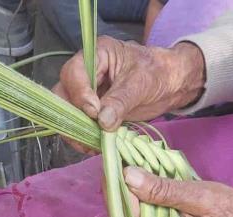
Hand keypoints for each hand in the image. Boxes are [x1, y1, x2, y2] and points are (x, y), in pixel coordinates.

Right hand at [54, 37, 205, 132]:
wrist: (169, 84)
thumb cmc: (157, 73)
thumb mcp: (140, 84)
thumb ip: (120, 101)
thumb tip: (102, 121)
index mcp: (97, 54)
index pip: (74, 73)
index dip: (80, 94)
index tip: (93, 112)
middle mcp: (86, 73)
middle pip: (63, 94)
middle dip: (72, 116)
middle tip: (88, 133)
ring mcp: (86, 93)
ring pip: (66, 113)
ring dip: (76, 131)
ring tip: (92, 144)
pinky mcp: (90, 111)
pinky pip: (78, 125)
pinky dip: (84, 137)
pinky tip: (95, 145)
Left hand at [123, 167, 232, 216]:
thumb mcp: (198, 195)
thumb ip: (163, 189)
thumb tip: (129, 176)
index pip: (129, 214)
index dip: (117, 188)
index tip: (113, 162)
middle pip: (127, 215)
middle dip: (121, 187)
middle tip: (118, 158)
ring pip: (135, 214)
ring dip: (131, 190)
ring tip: (128, 164)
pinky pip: (147, 215)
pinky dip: (144, 196)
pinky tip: (142, 178)